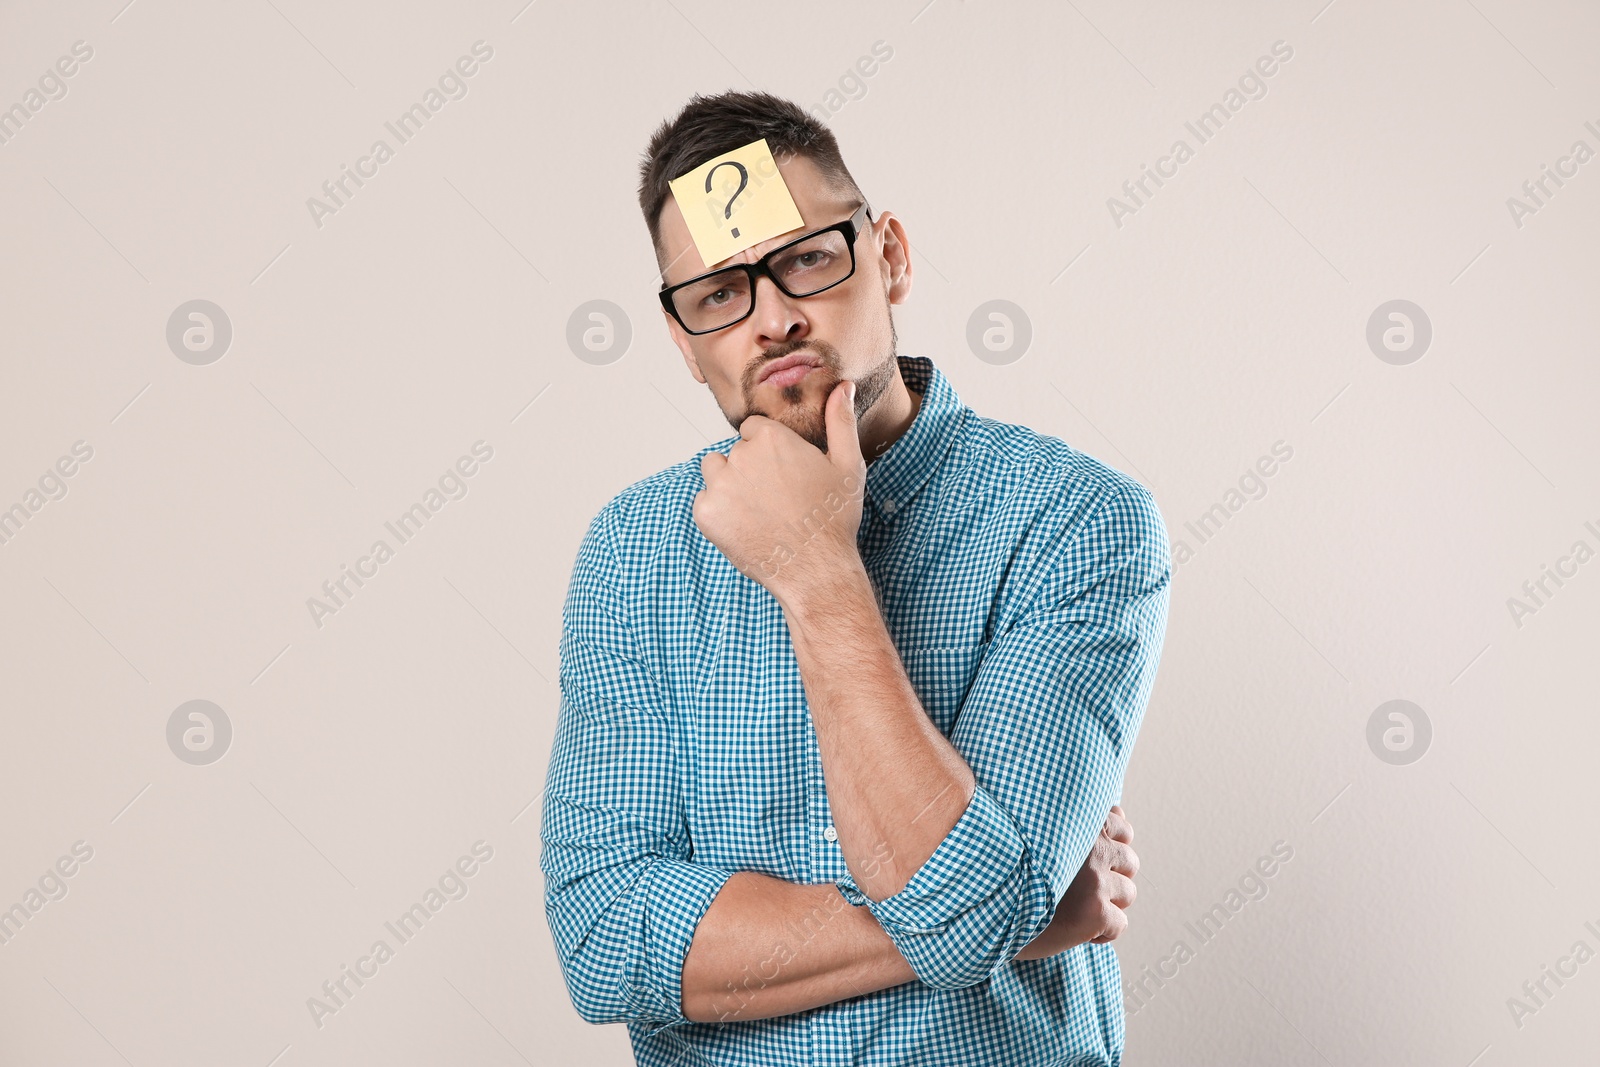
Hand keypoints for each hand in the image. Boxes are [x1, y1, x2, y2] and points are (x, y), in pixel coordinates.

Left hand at [692, 380, 867, 606]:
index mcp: (770, 437)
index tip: (784, 475)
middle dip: (749, 469)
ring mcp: (720, 485)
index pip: (752, 430)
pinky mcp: (706, 513)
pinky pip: (704, 502)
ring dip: (728, 486)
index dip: (769, 451)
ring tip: (758, 511)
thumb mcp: (847, 465)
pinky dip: (719, 513)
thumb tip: (843, 386)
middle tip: (775, 499)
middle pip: (734, 452)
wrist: (815, 569)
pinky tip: (746, 527)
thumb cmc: (833, 518)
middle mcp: (740, 455)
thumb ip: (840, 421)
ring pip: (714, 472)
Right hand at [1014, 805, 1138, 960]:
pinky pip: (1120, 925)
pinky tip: (1073, 930)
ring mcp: (1096, 879)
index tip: (1086, 862)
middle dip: (1111, 878)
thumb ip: (1073, 826)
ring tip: (1074, 909)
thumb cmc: (1009, 875)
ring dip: (1106, 905)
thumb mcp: (1037, 836)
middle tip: (1079, 890)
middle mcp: (1091, 846)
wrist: (988, 912)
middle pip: (1130, 862)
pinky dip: (1100, 933)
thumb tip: (1117, 814)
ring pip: (1128, 894)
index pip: (1121, 826)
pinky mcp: (1097, 911)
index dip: (1108, 847)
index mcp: (1078, 823)